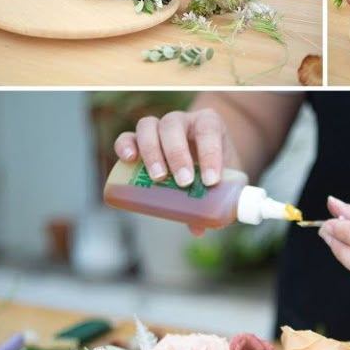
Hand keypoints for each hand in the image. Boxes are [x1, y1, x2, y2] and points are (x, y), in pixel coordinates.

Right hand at [114, 109, 241, 235]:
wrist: (203, 152)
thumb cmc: (216, 165)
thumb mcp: (223, 179)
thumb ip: (214, 200)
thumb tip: (199, 229)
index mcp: (208, 123)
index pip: (209, 130)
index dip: (210, 153)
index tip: (210, 181)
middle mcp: (182, 120)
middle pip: (173, 126)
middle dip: (178, 155)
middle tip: (184, 182)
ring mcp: (159, 127)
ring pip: (149, 126)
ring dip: (152, 152)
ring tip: (158, 178)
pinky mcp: (139, 139)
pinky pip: (127, 136)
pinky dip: (125, 146)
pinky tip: (128, 159)